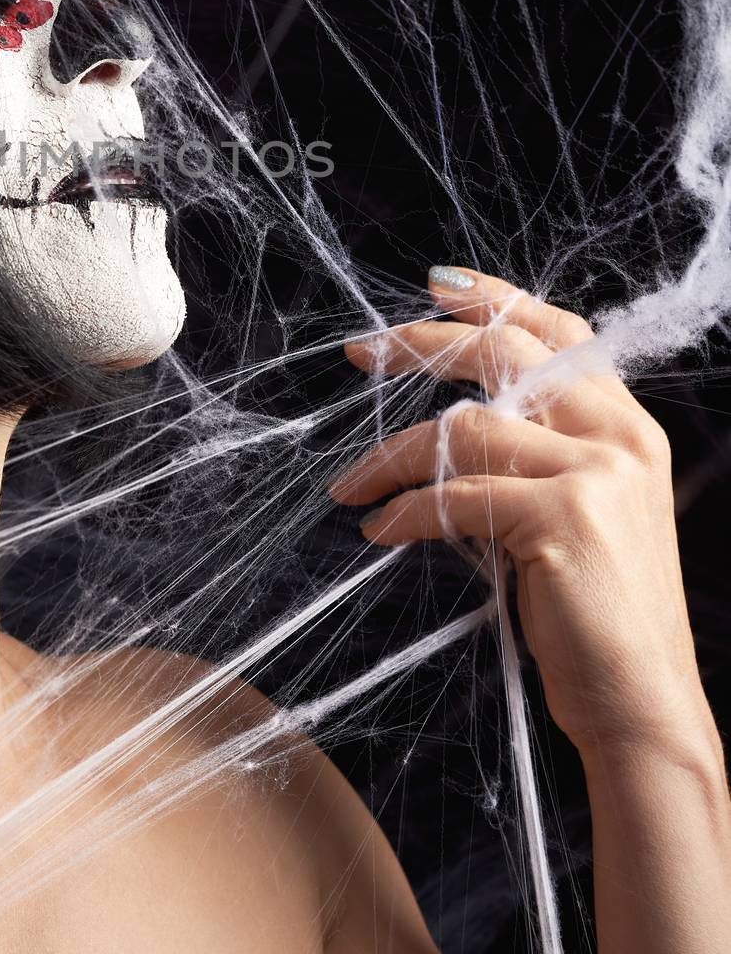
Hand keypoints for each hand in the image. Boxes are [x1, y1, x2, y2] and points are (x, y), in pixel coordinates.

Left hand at [329, 269, 711, 758]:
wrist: (641, 704)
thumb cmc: (594, 617)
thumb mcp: (578, 515)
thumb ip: (535, 459)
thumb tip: (445, 427)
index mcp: (628, 427)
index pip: (562, 335)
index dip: (498, 301)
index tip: (435, 286)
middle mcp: (619, 436)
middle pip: (505, 355)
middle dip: (421, 344)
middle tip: (359, 353)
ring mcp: (595, 473)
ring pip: (463, 429)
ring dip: (388, 457)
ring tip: (350, 487)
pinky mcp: (562, 517)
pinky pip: (454, 494)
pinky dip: (402, 511)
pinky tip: (377, 530)